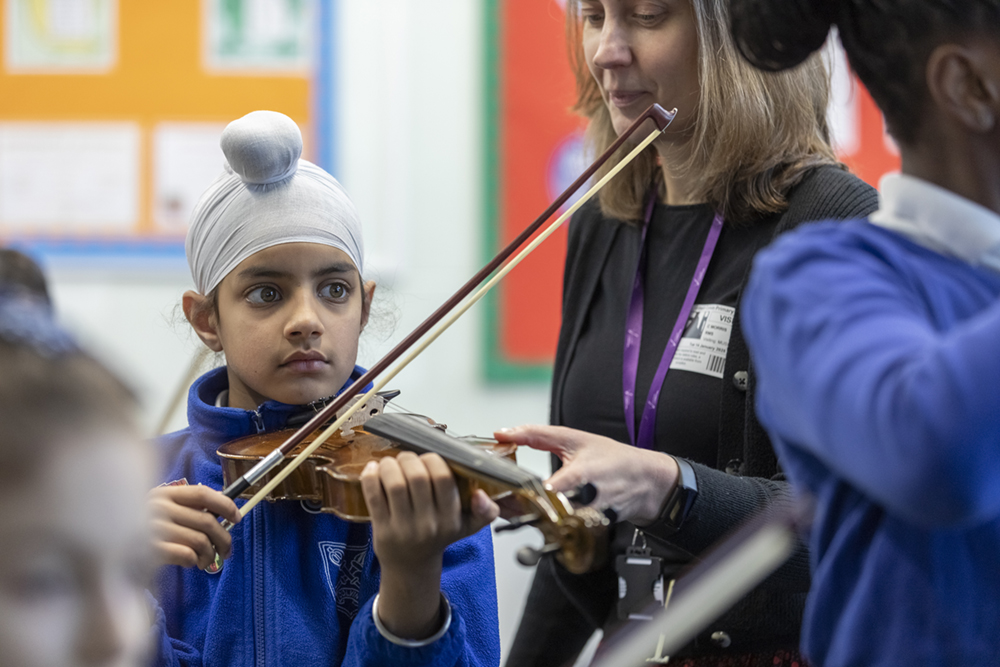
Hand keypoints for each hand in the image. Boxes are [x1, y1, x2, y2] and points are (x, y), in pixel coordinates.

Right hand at [148, 484, 240, 568]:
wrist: (109, 557)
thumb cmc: (142, 534)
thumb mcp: (161, 512)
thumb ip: (186, 509)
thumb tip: (224, 513)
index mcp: (163, 493)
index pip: (202, 494)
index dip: (225, 505)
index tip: (237, 518)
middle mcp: (157, 507)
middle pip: (207, 521)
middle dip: (224, 539)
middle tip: (227, 551)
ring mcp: (151, 528)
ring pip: (200, 541)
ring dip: (209, 555)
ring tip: (205, 561)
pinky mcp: (148, 551)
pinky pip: (186, 555)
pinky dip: (193, 561)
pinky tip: (188, 562)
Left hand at [361, 451, 497, 638]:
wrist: (412, 566)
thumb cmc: (439, 536)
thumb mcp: (468, 526)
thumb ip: (485, 511)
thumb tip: (482, 494)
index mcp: (450, 519)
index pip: (443, 478)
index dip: (433, 459)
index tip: (427, 458)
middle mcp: (428, 525)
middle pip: (417, 477)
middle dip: (409, 459)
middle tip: (406, 459)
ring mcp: (403, 528)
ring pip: (394, 484)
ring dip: (389, 465)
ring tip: (390, 464)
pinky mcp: (382, 530)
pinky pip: (373, 496)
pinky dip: (370, 477)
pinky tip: (373, 469)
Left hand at [494, 424, 678, 524]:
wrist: (644, 481)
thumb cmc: (612, 458)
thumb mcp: (574, 439)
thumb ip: (536, 435)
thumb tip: (503, 434)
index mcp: (582, 473)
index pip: (558, 486)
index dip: (538, 489)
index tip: (521, 489)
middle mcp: (588, 499)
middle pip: (552, 511)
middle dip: (530, 508)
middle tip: (509, 504)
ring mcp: (591, 518)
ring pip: (557, 525)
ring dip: (537, 519)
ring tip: (522, 511)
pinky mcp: (592, 530)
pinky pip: (566, 532)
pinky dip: (552, 526)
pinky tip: (543, 518)